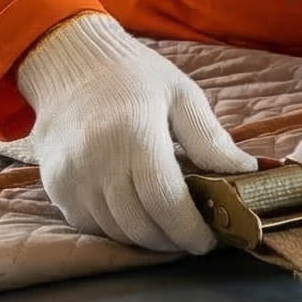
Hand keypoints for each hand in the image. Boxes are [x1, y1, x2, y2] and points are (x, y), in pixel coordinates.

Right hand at [17, 14, 254, 252]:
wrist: (68, 61)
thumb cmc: (132, 75)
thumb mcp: (181, 95)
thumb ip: (211, 139)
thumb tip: (247, 173)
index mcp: (134, 134)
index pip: (165, 202)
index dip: (189, 230)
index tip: (209, 240)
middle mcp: (97, 160)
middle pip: (140, 226)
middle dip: (172, 241)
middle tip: (193, 236)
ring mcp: (71, 176)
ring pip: (115, 231)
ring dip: (146, 237)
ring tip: (167, 224)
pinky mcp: (55, 185)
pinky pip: (90, 224)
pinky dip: (116, 227)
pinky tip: (134, 210)